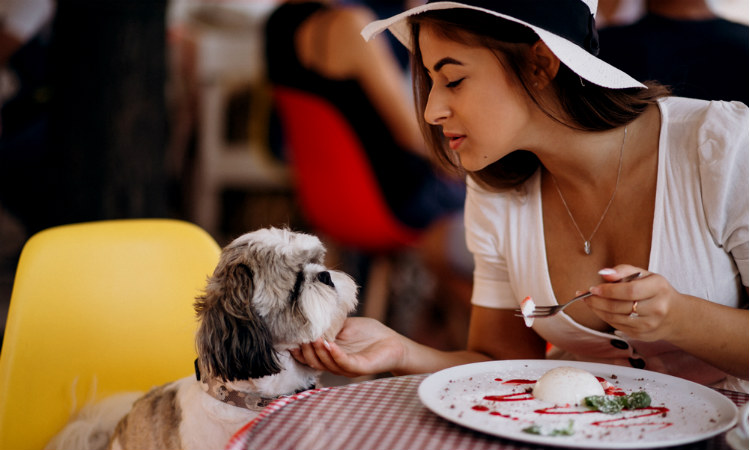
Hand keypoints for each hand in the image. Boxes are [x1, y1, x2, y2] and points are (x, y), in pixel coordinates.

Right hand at [289, 317, 406, 376]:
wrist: (393, 342)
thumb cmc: (370, 334)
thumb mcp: (344, 326)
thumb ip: (329, 324)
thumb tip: (311, 314)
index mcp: (330, 355)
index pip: (309, 357)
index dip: (298, 350)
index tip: (289, 338)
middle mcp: (336, 364)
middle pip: (314, 362)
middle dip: (306, 350)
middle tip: (301, 336)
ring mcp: (347, 368)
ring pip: (326, 364)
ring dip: (318, 351)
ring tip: (313, 338)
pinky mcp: (360, 368)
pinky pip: (344, 363)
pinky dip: (335, 354)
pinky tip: (330, 344)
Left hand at [584, 265, 683, 340]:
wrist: (676, 315)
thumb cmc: (655, 291)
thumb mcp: (645, 274)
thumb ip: (623, 270)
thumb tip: (603, 273)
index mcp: (659, 288)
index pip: (629, 291)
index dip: (608, 290)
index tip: (593, 288)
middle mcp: (657, 308)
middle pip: (620, 306)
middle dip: (597, 301)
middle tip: (585, 295)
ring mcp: (650, 324)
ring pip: (615, 318)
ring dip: (597, 310)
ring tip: (589, 301)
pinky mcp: (643, 335)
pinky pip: (617, 326)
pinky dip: (605, 317)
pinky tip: (600, 310)